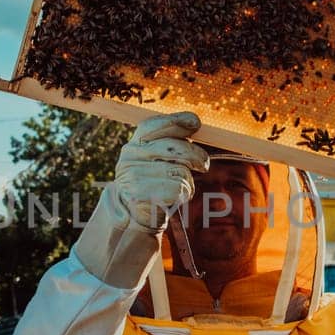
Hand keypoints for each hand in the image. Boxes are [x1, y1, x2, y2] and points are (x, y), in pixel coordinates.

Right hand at [112, 112, 209, 231]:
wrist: (134, 213)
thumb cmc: (154, 181)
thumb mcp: (156, 158)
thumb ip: (170, 142)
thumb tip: (194, 123)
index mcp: (134, 143)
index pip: (153, 125)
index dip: (176, 120)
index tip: (195, 123)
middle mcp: (130, 156)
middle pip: (175, 147)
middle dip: (196, 155)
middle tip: (204, 165)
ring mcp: (133, 175)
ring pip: (180, 170)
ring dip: (189, 180)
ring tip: (182, 186)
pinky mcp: (140, 194)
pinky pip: (178, 188)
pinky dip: (185, 193)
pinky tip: (177, 197)